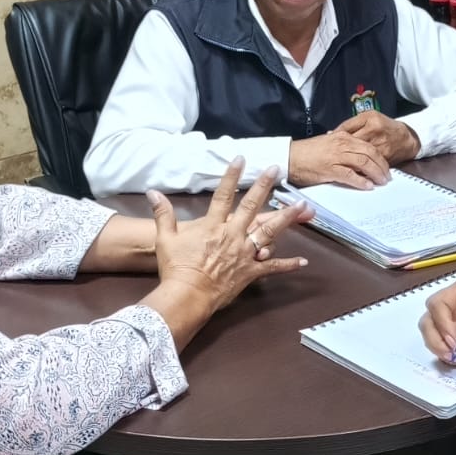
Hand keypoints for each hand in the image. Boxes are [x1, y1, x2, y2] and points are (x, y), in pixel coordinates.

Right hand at [148, 160, 312, 316]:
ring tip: (302, 206)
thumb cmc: (176, 268)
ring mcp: (244, 253)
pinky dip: (287, 264)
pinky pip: (272, 267)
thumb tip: (153, 192)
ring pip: (269, 232)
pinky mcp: (250, 271)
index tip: (241, 159)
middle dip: (264, 186)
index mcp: (213, 226)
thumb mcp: (165, 239)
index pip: (223, 195)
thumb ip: (163, 214)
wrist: (187, 294)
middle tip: (276, 170)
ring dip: (286, 218)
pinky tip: (303, 261)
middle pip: (252, 207)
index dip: (232, 176)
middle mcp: (232, 235)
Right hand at [288, 131, 390, 188]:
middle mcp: (342, 144)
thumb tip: (357, 156)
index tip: (386, 166)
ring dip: (375, 173)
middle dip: (382, 166)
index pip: (368, 145)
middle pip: (370, 153)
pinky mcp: (330, 169)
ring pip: (363, 162)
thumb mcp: (329, 144)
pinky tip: (367, 186)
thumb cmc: (307, 153)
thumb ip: (343, 147)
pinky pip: (350, 175)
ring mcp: (336, 156)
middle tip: (387, 176)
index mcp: (343, 136)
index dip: (380, 157)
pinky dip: (361, 181)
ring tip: (381, 182)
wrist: (290, 157)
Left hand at [335, 111, 419, 164]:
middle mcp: (375, 133)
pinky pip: (368, 164)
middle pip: (352, 145)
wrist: (405, 138)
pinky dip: (359, 168)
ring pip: (360, 156)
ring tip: (340, 164)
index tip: (329, 145)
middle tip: (333, 158)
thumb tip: (332, 133)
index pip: (347, 131)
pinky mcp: (384, 158)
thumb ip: (350, 124)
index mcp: (370, 121)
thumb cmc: (385, 126)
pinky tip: (353, 169)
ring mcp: (380, 146)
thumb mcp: (367, 117)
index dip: (335, 140)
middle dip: (341, 152)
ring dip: (349, 161)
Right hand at [418, 279, 455, 364]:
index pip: (437, 306)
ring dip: (443, 351)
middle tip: (454, 355)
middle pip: (428, 323)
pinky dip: (451, 357)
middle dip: (437, 342)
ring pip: (432, 337)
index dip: (442, 324)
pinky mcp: (455, 338)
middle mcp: (449, 308)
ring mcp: (450, 323)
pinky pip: (444, 348)